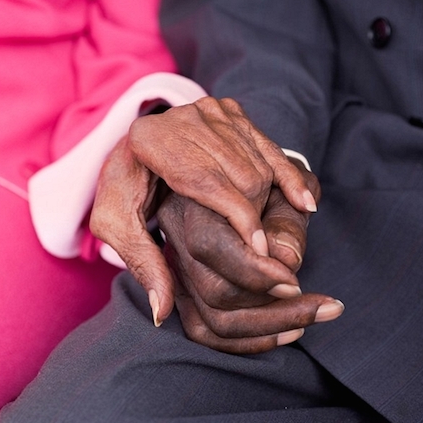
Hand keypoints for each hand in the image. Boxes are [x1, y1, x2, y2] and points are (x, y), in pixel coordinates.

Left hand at [90, 97, 317, 325]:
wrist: (130, 151)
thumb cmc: (123, 190)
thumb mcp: (116, 226)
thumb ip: (143, 263)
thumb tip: (160, 312)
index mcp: (148, 140)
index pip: (204, 180)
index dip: (237, 218)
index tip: (259, 253)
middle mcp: (180, 117)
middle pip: (237, 171)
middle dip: (255, 215)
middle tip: (267, 257)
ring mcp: (207, 110)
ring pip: (255, 162)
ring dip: (269, 202)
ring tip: (271, 242)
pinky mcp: (229, 111)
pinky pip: (267, 145)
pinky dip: (288, 175)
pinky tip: (305, 204)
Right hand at [157, 180, 342, 354]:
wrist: (251, 187)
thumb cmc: (270, 182)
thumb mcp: (285, 184)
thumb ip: (285, 217)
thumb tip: (287, 258)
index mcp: (192, 203)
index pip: (208, 245)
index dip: (254, 270)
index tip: (296, 280)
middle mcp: (175, 242)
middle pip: (213, 292)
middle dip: (275, 308)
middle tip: (325, 304)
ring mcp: (177, 274)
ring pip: (212, 322)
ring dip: (271, 328)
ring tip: (317, 315)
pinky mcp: (187, 297)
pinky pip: (208, 334)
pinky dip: (251, 341)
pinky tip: (290, 331)